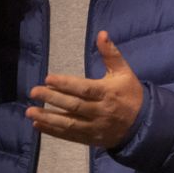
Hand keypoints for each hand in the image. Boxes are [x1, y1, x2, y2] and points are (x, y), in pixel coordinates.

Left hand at [27, 31, 144, 147]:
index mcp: (108, 93)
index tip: (48, 78)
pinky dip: (54, 132)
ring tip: (30, 112)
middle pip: (74, 105)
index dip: (65, 84)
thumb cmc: (130, 93)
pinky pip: (70, 136)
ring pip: (69, 123)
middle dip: (52, 98)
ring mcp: (95, 127)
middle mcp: (100, 111)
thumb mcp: (124, 72)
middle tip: (34, 92)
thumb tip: (101, 34)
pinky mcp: (91, 139)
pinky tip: (39, 125)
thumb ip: (111, 54)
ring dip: (49, 118)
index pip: (84, 88)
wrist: (143, 124)